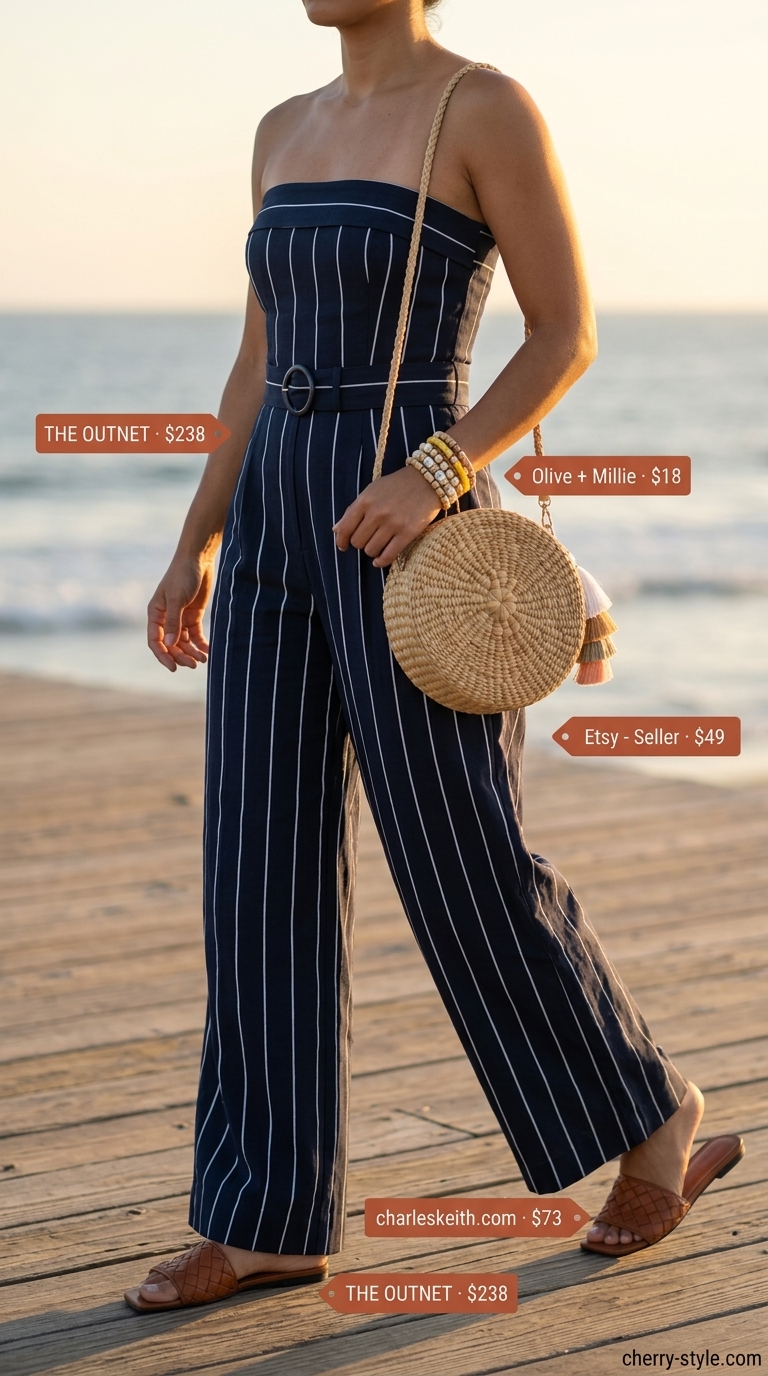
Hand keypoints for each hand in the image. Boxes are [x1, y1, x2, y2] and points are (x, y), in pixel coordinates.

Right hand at [147, 554, 214, 671]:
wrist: (198, 559)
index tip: (174, 667)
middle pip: (171, 644)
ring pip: (184, 642)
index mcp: (155, 614)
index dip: (163, 655)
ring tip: (203, 659)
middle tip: (195, 664)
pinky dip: (200, 644)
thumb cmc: (182, 575)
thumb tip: (170, 644)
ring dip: (191, 652)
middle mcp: (166, 618)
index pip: (155, 640)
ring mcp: (180, 617)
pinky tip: (208, 651)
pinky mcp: (193, 615)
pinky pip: (195, 635)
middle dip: (181, 656)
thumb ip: (173, 622)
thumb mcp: (177, 599)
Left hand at [332, 466, 442, 566]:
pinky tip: (380, 560)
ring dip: (372, 551)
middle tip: (368, 539)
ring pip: (371, 550)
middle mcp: (377, 513)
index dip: (341, 541)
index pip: (345, 528)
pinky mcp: (407, 533)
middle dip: (360, 543)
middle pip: (357, 542)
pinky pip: (388, 556)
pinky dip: (381, 561)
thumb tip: (336, 530)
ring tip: (378, 544)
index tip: (343, 546)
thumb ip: (353, 510)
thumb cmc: (396, 486)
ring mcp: (392, 524)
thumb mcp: (372, 491)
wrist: (427, 481)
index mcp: (365, 501)